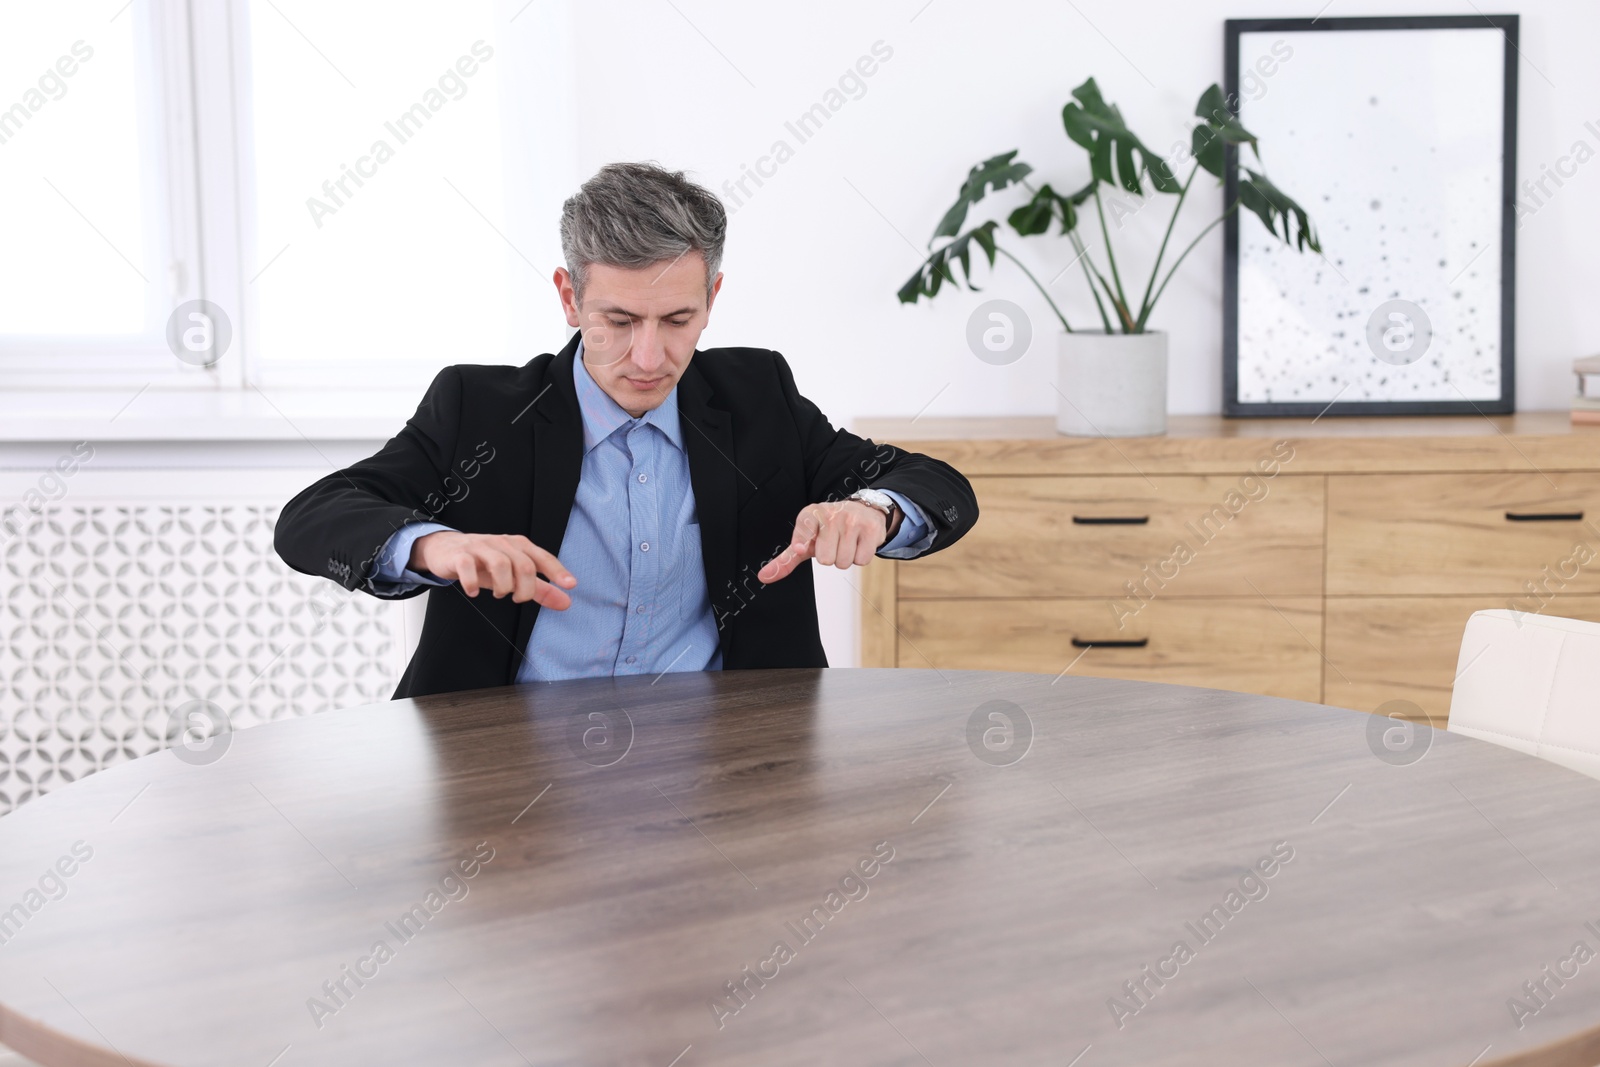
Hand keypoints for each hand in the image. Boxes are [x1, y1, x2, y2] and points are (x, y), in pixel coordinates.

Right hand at [411, 531, 576, 606]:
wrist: (446, 550)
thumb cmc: (484, 563)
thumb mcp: (514, 575)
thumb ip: (541, 589)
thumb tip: (566, 602)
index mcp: (518, 546)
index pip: (542, 557)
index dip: (557, 571)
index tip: (570, 585)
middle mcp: (502, 544)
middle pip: (524, 565)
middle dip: (525, 589)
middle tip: (517, 598)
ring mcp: (480, 547)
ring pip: (500, 565)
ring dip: (503, 587)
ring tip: (498, 594)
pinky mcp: (459, 555)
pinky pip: (468, 567)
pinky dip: (472, 583)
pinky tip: (473, 592)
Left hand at [758, 501, 891, 583]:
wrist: (861, 511)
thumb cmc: (828, 530)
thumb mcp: (805, 541)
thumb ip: (785, 560)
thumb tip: (764, 577)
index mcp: (811, 514)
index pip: (804, 528)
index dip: (802, 540)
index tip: (800, 547)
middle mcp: (831, 514)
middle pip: (826, 559)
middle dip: (830, 557)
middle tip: (834, 543)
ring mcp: (852, 520)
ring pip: (844, 562)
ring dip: (845, 558)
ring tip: (846, 543)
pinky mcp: (870, 528)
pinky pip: (861, 560)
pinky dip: (860, 557)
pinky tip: (859, 543)